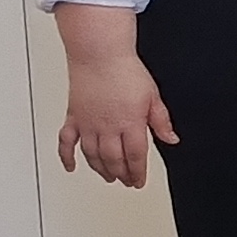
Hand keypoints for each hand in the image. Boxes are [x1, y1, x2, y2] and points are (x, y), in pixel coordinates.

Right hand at [59, 53, 178, 188]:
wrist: (99, 55)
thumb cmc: (125, 71)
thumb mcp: (153, 96)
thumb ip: (161, 121)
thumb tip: (171, 139)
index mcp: (130, 123)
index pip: (136, 156)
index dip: (138, 172)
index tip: (139, 181)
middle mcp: (107, 127)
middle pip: (114, 159)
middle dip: (121, 174)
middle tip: (126, 181)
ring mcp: (87, 124)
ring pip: (92, 155)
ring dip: (100, 169)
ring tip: (108, 176)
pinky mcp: (73, 117)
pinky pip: (65, 142)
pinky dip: (66, 157)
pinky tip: (71, 167)